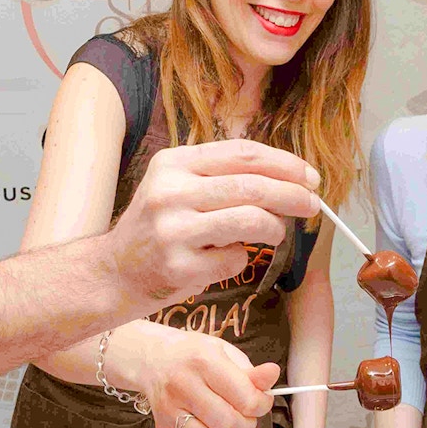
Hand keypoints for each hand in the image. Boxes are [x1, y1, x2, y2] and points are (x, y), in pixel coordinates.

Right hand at [108, 139, 320, 313]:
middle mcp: (170, 192)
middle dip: (293, 194)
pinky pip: (236, 257)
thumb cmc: (157, 228)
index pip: (243, 154)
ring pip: (251, 219)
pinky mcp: (180, 267)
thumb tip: (287, 177)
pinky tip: (225, 258)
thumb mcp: (177, 187)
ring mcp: (174, 230)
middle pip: (253, 185)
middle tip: (313, 205)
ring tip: (276, 233)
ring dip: (275, 227)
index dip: (284, 163)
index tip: (310, 176)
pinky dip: (242, 257)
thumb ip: (221, 176)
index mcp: (174, 163)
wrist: (113, 273)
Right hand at [128, 324, 278, 427]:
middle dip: (246, 424)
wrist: (154, 357)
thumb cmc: (195, 355)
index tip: (261, 400)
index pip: (246, 398)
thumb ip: (251, 371)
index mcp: (204, 362)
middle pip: (228, 424)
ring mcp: (168, 410)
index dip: (262, 404)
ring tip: (224, 425)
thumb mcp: (225, 352)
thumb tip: (272, 375)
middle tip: (243, 414)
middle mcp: (183, 386)